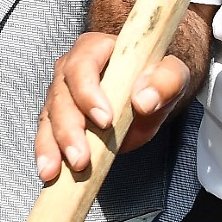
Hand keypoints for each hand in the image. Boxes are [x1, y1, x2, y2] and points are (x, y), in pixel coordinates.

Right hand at [35, 30, 192, 180]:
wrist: (149, 87)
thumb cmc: (156, 76)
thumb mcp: (173, 74)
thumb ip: (165, 81)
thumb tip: (144, 99)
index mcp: (95, 49)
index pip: (82, 66)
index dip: (87, 93)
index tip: (105, 121)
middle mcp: (70, 69)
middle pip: (60, 96)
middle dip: (68, 130)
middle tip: (81, 158)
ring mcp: (62, 95)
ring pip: (49, 118)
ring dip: (51, 146)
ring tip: (54, 170)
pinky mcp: (59, 119)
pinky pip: (47, 134)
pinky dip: (48, 154)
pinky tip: (50, 171)